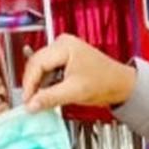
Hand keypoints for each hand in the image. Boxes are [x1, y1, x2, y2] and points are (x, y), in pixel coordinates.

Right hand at [21, 34, 136, 111]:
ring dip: (39, 85)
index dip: (29, 84)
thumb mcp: (75, 92)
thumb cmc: (106, 82)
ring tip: (40, 100)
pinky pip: (48, 70)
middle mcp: (62, 44)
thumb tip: (31, 104)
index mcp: (64, 46)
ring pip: (40, 68)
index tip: (27, 100)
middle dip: (33, 85)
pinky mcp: (65, 59)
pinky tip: (49, 93)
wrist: (121, 84)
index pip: (36, 63)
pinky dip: (46, 83)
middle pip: (36, 64)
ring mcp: (63, 50)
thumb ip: (50, 98)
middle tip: (30, 102)